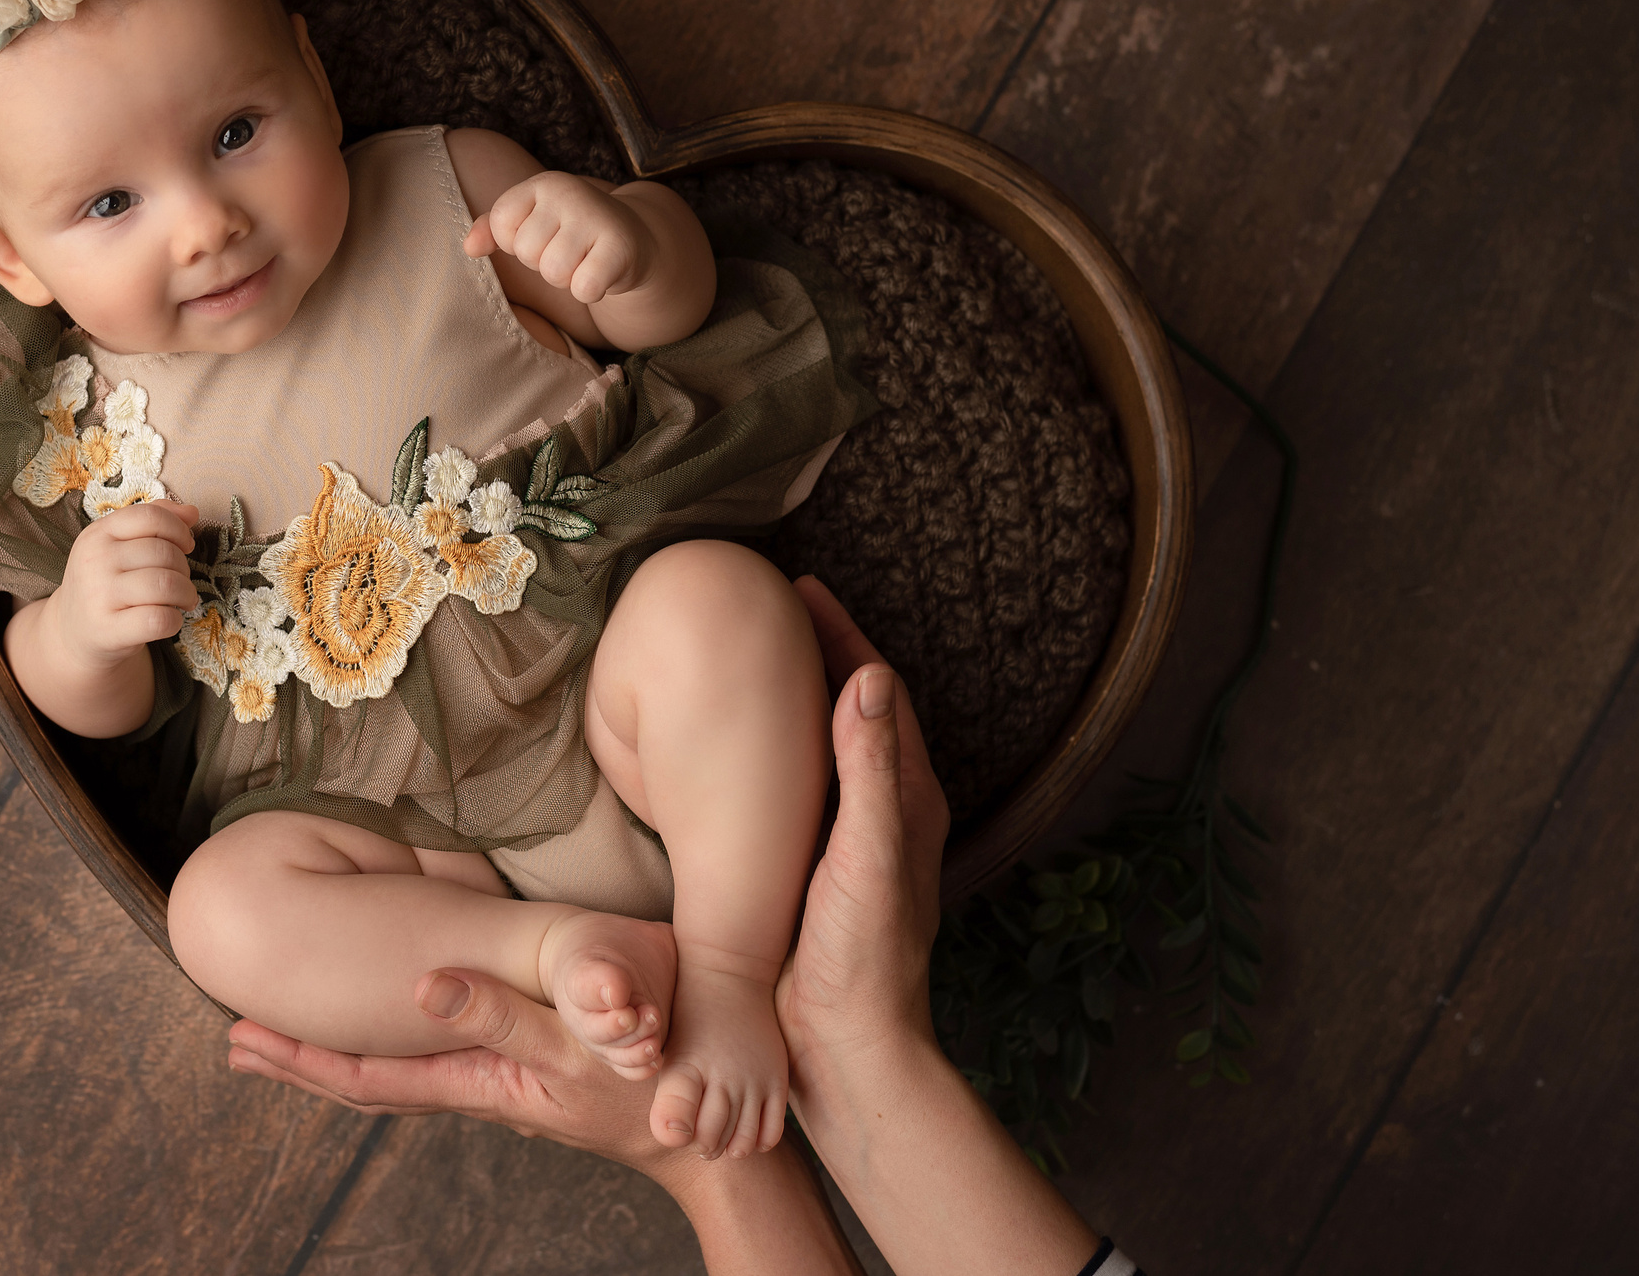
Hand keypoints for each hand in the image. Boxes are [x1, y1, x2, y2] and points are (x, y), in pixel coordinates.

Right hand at [48, 498, 200, 667]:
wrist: (71, 633)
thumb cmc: (105, 584)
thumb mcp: (117, 546)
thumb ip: (153, 522)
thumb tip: (192, 512)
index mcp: (98, 534)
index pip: (150, 516)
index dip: (178, 529)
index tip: (186, 545)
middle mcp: (95, 561)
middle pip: (163, 552)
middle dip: (184, 568)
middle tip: (181, 581)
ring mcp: (99, 596)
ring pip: (166, 584)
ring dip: (186, 594)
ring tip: (183, 600)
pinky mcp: (108, 630)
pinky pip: (159, 619)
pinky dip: (175, 620)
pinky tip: (169, 620)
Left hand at [228, 969, 680, 1178]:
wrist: (703, 1134)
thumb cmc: (644, 1089)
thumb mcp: (570, 1049)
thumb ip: (499, 1014)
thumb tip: (419, 986)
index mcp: (473, 1081)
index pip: (367, 1078)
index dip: (303, 1059)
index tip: (244, 1039)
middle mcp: (473, 1085)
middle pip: (367, 1080)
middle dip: (301, 1062)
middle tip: (236, 1042)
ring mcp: (495, 1080)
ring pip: (398, 1070)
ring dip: (338, 1053)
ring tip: (289, 1034)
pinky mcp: (521, 1067)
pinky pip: (435, 1059)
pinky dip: (392, 1045)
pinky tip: (391, 1027)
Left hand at [462, 172, 650, 305]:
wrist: (632, 239)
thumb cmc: (569, 232)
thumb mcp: (530, 221)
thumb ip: (493, 228)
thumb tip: (469, 247)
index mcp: (542, 184)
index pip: (501, 224)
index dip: (516, 242)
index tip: (541, 236)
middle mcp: (570, 192)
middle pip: (527, 252)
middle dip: (543, 263)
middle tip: (568, 252)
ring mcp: (597, 218)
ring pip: (554, 272)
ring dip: (566, 279)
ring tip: (583, 261)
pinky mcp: (621, 247)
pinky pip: (583, 288)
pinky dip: (589, 291)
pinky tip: (601, 274)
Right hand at [776, 578, 949, 1074]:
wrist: (846, 1050)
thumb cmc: (864, 959)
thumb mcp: (869, 856)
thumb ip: (872, 770)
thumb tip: (869, 676)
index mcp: (906, 798)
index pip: (875, 691)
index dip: (840, 634)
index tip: (799, 588)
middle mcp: (882, 811)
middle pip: (848, 708)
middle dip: (813, 652)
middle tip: (769, 606)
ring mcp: (845, 839)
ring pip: (819, 746)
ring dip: (789, 698)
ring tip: (747, 658)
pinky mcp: (810, 868)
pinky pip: (790, 788)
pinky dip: (767, 752)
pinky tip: (732, 752)